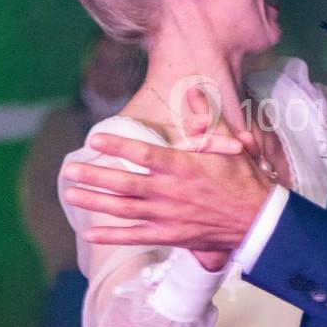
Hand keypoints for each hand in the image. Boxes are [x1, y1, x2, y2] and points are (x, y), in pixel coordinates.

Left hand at [62, 132, 271, 252]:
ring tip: (71, 193)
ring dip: (95, 201)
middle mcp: (169, 192)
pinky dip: (111, 235)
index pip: (143, 153)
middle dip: (94, 175)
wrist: (257, 221)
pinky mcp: (169, 235)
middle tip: (70, 168)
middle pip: (123, 183)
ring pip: (123, 208)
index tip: (96, 138)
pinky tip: (90, 231)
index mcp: (181, 166)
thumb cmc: (243, 180)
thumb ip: (205, 119)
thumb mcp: (227, 146)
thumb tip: (194, 91)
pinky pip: (134, 236)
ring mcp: (166, 216)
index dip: (117, 145)